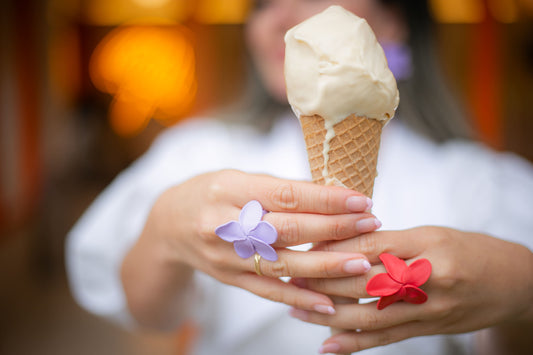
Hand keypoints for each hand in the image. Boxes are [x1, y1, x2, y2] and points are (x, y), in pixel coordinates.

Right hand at [121, 170, 379, 328]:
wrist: (168, 226)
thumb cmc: (211, 193)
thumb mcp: (237, 178)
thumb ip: (279, 189)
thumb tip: (330, 194)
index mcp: (228, 190)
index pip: (284, 195)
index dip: (325, 199)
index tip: (360, 199)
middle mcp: (224, 225)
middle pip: (287, 230)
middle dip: (334, 228)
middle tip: (371, 224)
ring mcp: (226, 257)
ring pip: (282, 264)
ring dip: (325, 266)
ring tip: (361, 262)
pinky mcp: (231, 279)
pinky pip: (268, 291)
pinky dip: (299, 298)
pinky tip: (329, 302)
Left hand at [288, 226, 532, 353]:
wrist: (512, 283)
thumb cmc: (468, 250)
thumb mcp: (432, 233)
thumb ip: (389, 240)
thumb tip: (340, 242)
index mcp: (427, 245)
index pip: (371, 245)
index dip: (334, 247)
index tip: (304, 247)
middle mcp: (428, 278)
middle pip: (364, 280)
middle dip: (322, 280)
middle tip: (290, 276)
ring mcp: (428, 309)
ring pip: (370, 314)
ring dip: (328, 314)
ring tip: (296, 308)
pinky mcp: (427, 330)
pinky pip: (386, 339)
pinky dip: (355, 344)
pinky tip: (327, 344)